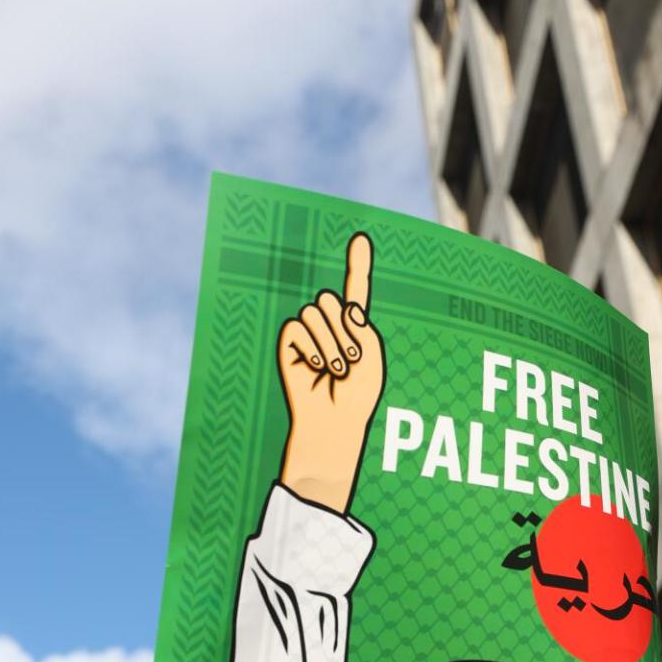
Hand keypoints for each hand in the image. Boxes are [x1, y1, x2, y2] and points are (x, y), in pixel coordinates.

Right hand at [278, 232, 384, 512]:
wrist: (334, 423)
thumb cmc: (357, 395)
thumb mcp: (372, 356)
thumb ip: (361, 324)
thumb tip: (339, 303)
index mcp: (354, 326)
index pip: (356, 290)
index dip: (358, 265)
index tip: (360, 238)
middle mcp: (330, 325)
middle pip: (331, 299)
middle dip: (344, 329)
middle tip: (350, 361)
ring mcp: (308, 334)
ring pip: (314, 311)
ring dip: (330, 342)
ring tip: (335, 370)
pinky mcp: (289, 345)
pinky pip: (297, 327)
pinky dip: (310, 348)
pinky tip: (316, 368)